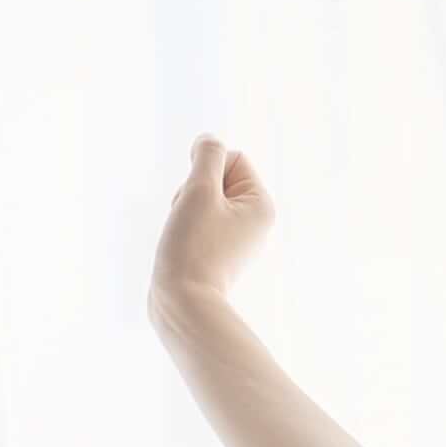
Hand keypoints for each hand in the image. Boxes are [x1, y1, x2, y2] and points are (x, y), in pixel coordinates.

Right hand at [151, 136, 277, 315]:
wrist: (182, 305)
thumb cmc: (192, 247)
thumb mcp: (199, 190)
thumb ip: (206, 157)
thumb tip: (209, 141)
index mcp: (262, 204)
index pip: (231, 158)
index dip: (205, 172)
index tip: (198, 200)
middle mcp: (257, 222)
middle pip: (216, 180)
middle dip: (194, 193)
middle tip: (190, 222)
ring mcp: (238, 240)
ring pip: (203, 202)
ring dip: (186, 211)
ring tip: (184, 237)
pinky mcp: (219, 255)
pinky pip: (199, 224)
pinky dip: (185, 229)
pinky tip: (182, 250)